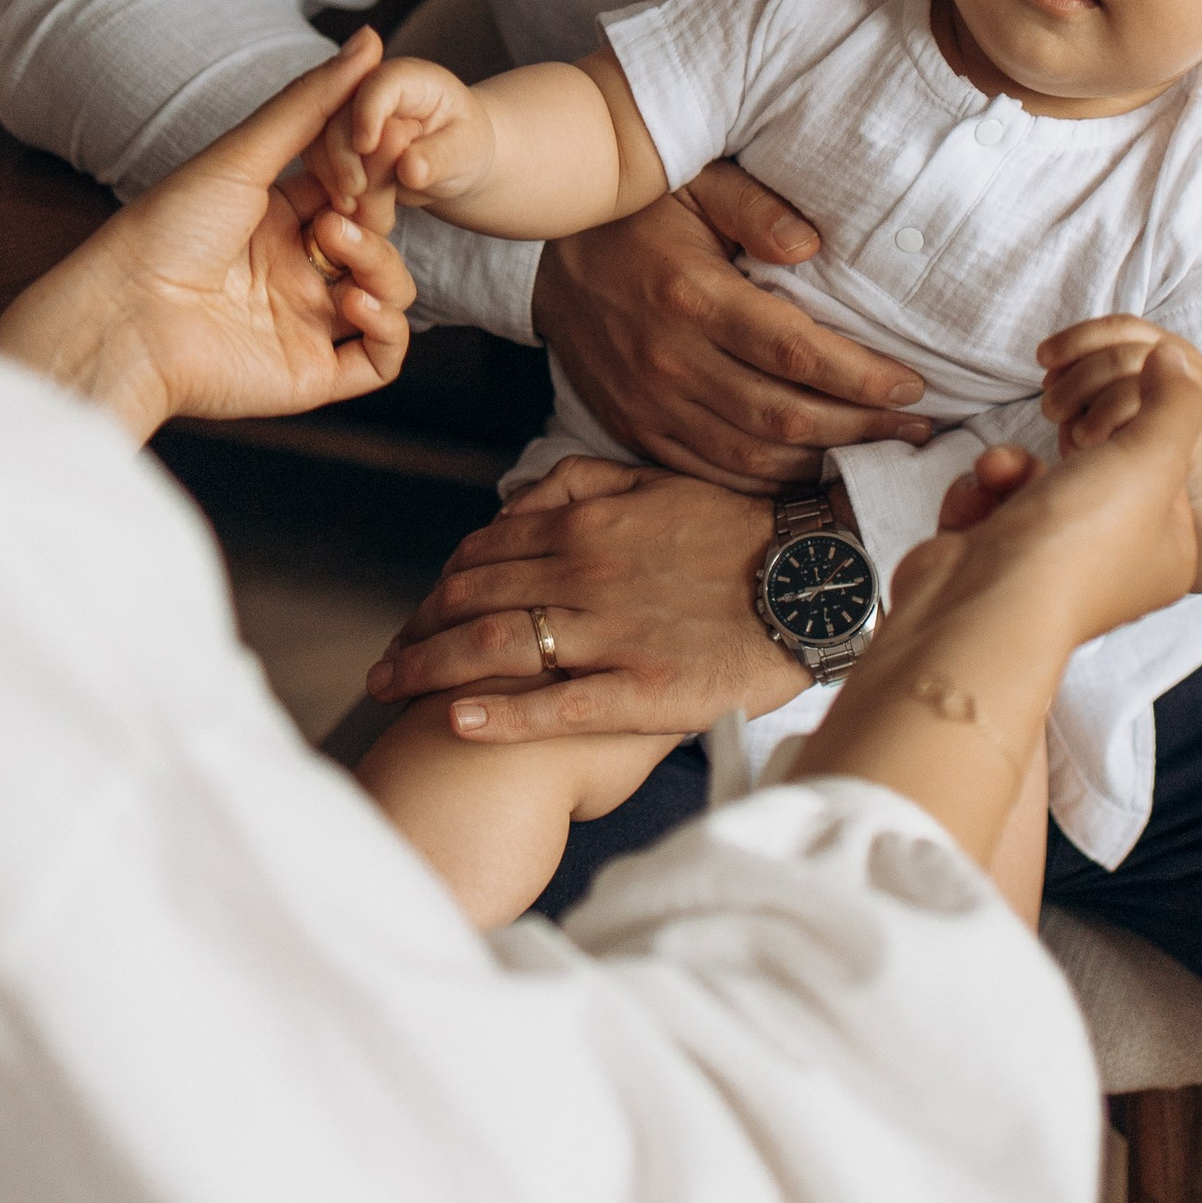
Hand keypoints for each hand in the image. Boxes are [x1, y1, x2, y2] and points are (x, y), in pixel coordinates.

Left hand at [0, 37, 414, 440]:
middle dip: (377, 218)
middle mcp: (294, 270)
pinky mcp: (311, 374)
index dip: (373, 174)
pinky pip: (382, 358)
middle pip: (378, 240)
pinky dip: (387, 327)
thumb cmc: (167, 228)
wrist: (126, 316)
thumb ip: (312, 101)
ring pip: (388, 294)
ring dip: (382, 266)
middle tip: (346, 206)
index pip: (355, 191)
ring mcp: (305, 322)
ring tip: (336, 246)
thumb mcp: (244, 154)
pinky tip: (353, 302)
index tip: (371, 155)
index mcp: (276, 219)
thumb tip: (371, 38)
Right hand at [311, 50, 489, 229]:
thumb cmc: (464, 147)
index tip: (366, 147)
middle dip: (344, 155)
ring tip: (358, 209)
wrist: (451, 161)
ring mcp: (347, 114)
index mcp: (410, 79)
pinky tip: (351, 210)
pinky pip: (317, 163)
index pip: (380, 83)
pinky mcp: (333, 142)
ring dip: (333, 178)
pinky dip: (331, 189)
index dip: (368, 112)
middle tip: (356, 193)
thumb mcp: (466, 152)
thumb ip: (439, 158)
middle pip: (339, 112)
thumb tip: (410, 169)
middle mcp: (371, 88)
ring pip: (318, 139)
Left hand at [365, 455, 805, 741]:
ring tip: (390, 688)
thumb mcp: (656, 481)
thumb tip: (512, 502)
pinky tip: (455, 722)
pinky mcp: (642, 690)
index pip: (481, 556)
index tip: (417, 614)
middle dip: (417, 632)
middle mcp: (583, 576)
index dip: (438, 587)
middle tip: (385, 662)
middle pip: (471, 602)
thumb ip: (579, 483)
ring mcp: (610, 635)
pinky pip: (556, 705)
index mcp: (584, 528)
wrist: (815, 576)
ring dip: (430, 669)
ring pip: (496, 649)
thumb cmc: (738, 531)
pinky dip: (499, 714)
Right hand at [531, 162, 930, 487]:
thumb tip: (813, 244)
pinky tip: (814, 471)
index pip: (794, 352)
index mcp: (692, 298)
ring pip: (753, 459)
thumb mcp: (692, 181)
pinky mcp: (637, 430)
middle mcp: (670, 362)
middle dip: (862, 429)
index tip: (913, 383)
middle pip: (783, 417)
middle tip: (918, 425)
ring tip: (882, 452)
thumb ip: (754, 206)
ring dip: (825, 464)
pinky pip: (713, 475)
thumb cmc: (633, 214)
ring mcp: (651, 405)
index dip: (861, 377)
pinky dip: (770, 482)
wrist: (541, 259)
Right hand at [814, 353, 1201, 867]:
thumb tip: (1173, 362)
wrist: (982, 609)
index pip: (1163, 471)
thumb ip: (1174, 401)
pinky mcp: (990, 564)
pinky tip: (978, 501)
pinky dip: (978, 492)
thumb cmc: (1078, 543)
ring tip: (1004, 473)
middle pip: (1094, 471)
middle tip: (1065, 440)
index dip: (1137, 433)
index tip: (1115, 421)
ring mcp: (1046, 569)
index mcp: (1166, 555)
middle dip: (1066, 447)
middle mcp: (1112, 569)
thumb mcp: (1152, 456)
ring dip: (1012, 465)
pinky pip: (989, 500)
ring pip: (1034, 481)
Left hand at [1040, 315, 1201, 496]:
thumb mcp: (1125, 386)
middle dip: (1077, 379)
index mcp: (1162, 345)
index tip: (1042, 358)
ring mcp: (1195, 400)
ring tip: (1071, 434)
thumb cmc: (1152, 420)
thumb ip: (1093, 377)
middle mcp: (1183, 364)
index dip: (1075, 338)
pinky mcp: (1198, 438)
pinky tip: (1096, 452)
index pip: (1118, 327)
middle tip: (1050, 408)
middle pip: (1123, 357)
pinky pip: (1153, 433)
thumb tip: (1049, 379)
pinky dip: (1117, 439)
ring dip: (1094, 412)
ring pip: (1136, 392)